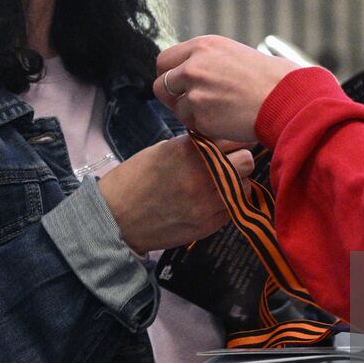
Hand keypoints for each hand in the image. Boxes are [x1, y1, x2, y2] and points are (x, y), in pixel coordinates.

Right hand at [97, 134, 253, 253]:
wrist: (116, 218)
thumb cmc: (136, 179)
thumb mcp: (165, 150)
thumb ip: (196, 145)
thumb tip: (222, 141)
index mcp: (191, 150)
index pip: (233, 138)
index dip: (233, 141)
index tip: (231, 145)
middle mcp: (204, 174)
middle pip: (247, 161)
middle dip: (240, 161)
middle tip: (230, 164)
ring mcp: (208, 201)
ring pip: (246, 186)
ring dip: (238, 184)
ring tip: (221, 185)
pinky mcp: (209, 224)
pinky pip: (234, 208)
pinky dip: (228, 203)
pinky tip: (212, 201)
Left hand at [154, 36, 297, 143]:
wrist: (286, 98)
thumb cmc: (270, 77)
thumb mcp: (234, 54)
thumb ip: (207, 60)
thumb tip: (188, 69)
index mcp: (203, 46)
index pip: (164, 60)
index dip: (171, 75)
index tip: (180, 84)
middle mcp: (194, 65)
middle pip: (160, 84)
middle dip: (172, 96)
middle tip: (190, 103)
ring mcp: (195, 91)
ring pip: (176, 108)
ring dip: (191, 114)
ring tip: (219, 112)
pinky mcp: (201, 116)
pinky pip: (192, 125)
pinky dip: (205, 127)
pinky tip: (226, 121)